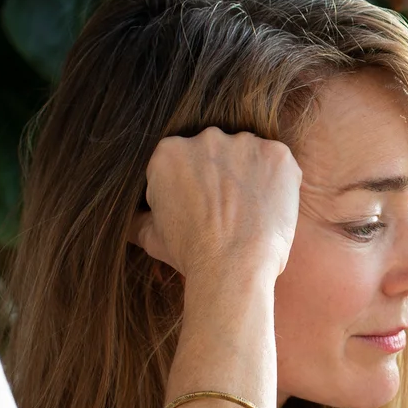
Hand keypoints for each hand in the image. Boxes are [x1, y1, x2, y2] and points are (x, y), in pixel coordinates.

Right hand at [130, 127, 300, 287]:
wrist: (232, 269)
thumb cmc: (191, 256)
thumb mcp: (150, 236)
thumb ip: (138, 217)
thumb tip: (128, 220)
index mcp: (167, 151)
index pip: (184, 161)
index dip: (194, 187)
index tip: (202, 209)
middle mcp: (204, 138)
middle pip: (216, 153)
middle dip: (222, 176)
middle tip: (228, 211)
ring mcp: (243, 143)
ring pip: (248, 154)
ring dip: (250, 176)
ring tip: (250, 212)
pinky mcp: (276, 154)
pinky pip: (279, 162)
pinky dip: (278, 181)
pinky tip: (269, 208)